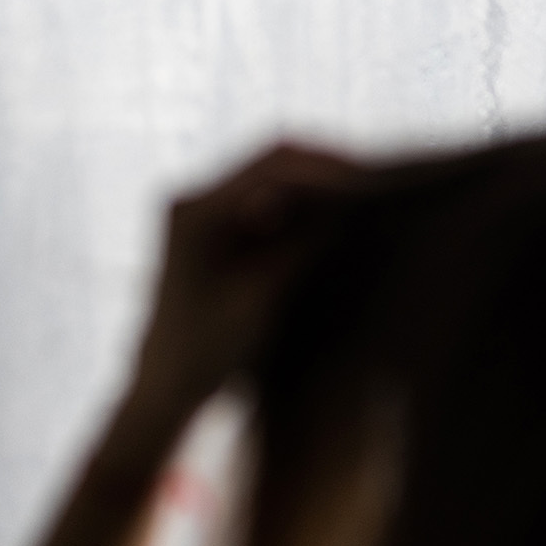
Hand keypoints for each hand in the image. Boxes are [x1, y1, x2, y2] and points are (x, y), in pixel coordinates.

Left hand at [22, 143, 356, 545]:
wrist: (166, 384)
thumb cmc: (206, 354)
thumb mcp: (261, 301)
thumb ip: (300, 249)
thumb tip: (346, 213)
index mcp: (194, 211)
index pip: (272, 168)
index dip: (327, 171)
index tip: (373, 183)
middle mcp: (192, 198)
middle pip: (273, 161)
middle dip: (328, 168)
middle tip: (380, 184)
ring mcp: (202, 209)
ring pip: (274, 177)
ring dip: (319, 185)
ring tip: (367, 198)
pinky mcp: (215, 226)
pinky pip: (268, 201)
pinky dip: (305, 205)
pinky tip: (340, 218)